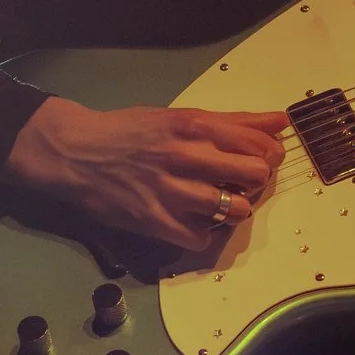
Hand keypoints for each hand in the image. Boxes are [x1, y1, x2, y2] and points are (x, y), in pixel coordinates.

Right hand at [4, 96, 287, 249]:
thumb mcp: (179, 117)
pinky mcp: (156, 221)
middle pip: (255, 175)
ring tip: (218, 203)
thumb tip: (279, 121)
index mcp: (194, 126)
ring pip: (234, 210)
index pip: (259, 144)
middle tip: (241, 182)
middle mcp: (187, 156)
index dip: (269, 155)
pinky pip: (202, 238)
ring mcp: (172, 191)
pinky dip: (203, 233)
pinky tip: (192, 221)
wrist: (75, 151)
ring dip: (233, 209)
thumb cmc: (130, 130)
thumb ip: (231, 121)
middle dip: (256, 181)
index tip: (261, 159)